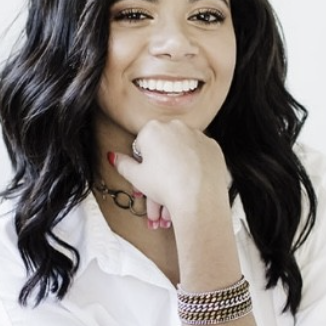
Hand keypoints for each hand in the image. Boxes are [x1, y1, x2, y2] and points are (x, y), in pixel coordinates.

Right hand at [112, 121, 228, 226]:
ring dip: (176, 172)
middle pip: (163, 149)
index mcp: (153, 129)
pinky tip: (191, 185)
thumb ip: (122, 164)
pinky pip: (199, 156)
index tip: (146, 178)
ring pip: (181, 154)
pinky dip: (194, 168)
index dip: (142, 164)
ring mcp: (197, 135)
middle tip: (158, 192)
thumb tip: (113, 156)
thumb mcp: (136, 177)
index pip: (142, 144)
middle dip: (159, 171)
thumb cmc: (165, 186)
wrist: (198, 199)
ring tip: (173, 198)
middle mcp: (176, 126)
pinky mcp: (212, 146)